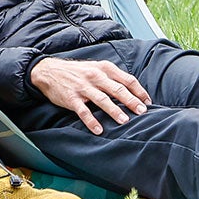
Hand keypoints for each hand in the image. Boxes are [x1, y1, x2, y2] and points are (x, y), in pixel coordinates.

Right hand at [29, 56, 149, 134]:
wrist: (50, 71)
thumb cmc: (78, 72)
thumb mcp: (97, 68)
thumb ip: (112, 77)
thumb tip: (132, 91)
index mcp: (105, 68)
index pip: (127, 79)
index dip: (139, 91)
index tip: (148, 102)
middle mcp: (96, 76)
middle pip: (118, 89)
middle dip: (131, 101)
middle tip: (142, 112)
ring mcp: (83, 87)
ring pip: (102, 100)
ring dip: (114, 111)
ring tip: (124, 121)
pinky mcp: (72, 98)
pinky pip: (83, 111)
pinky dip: (91, 121)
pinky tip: (99, 130)